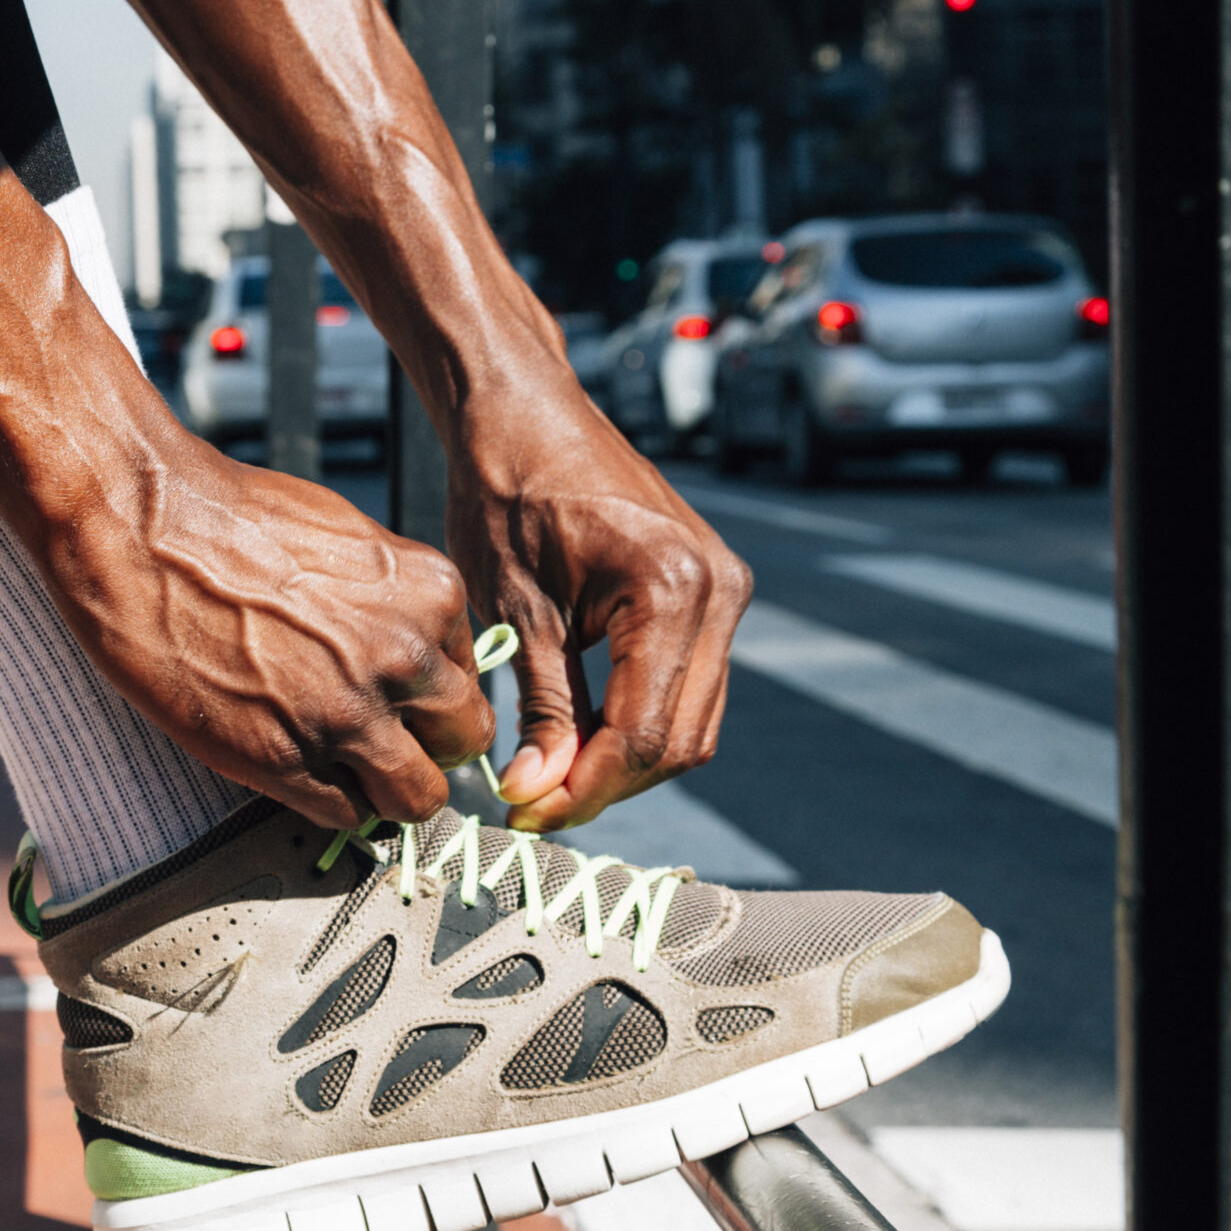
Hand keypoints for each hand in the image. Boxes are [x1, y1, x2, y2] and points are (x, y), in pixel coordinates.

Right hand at [33, 437, 494, 831]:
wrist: (142, 526)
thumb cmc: (229, 517)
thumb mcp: (347, 539)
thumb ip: (394, 600)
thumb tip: (410, 644)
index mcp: (430, 596)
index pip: (469, 677)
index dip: (430, 695)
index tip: (398, 699)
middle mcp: (403, 660)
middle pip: (463, 741)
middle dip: (425, 745)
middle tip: (381, 738)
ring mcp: (347, 717)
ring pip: (416, 798)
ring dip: (385, 790)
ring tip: (343, 768)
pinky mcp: (285, 761)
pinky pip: (343, 815)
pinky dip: (324, 800)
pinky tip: (289, 763)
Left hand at [446, 378, 752, 830]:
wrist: (523, 417)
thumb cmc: (506, 494)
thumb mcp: (515, 610)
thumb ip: (542, 707)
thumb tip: (538, 793)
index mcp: (672, 588)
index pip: (644, 732)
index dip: (586, 788)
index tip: (528, 813)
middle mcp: (718, 589)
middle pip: (680, 738)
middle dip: (608, 782)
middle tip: (534, 805)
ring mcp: (724, 588)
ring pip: (692, 720)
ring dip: (625, 759)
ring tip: (550, 775)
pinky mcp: (710, 591)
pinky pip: (688, 683)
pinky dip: (640, 718)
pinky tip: (581, 732)